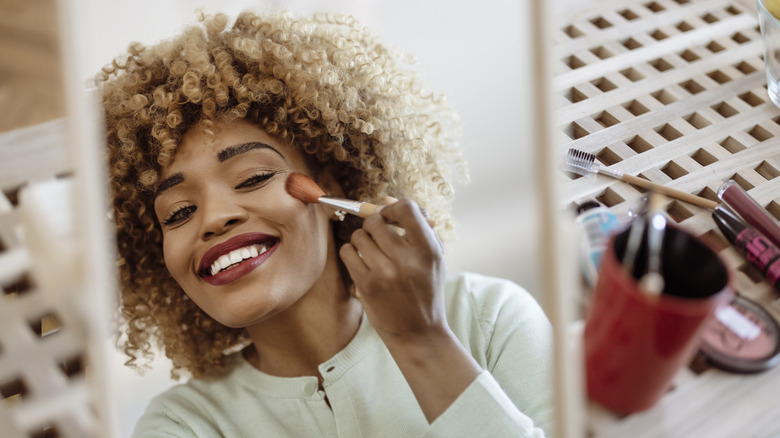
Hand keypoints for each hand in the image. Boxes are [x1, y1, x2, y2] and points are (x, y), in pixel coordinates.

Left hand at [339, 198, 446, 344]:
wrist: (419, 332)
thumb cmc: (426, 288)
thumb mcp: (432, 257)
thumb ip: (415, 226)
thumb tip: (385, 199)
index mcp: (428, 249)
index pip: (406, 208)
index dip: (393, 208)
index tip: (390, 217)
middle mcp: (407, 259)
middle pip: (376, 221)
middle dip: (374, 224)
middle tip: (379, 236)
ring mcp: (385, 273)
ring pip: (359, 236)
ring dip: (362, 240)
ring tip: (372, 253)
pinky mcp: (367, 285)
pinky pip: (348, 253)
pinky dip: (352, 254)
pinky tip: (362, 263)